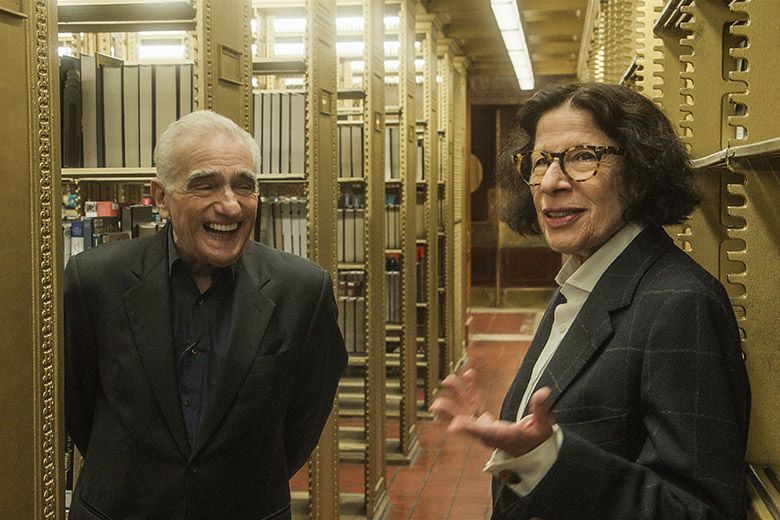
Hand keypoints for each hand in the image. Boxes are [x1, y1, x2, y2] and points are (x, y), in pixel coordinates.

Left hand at [430, 368, 554, 456]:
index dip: (468, 428)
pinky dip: (471, 390)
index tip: (453, 426)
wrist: (533, 450)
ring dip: (458, 396)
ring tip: (449, 379)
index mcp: (500, 437)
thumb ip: (541, 410)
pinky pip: (475, 404)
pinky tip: (468, 375)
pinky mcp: (485, 421)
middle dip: (451, 413)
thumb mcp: (543, 427)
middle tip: (437, 405)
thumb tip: (543, 392)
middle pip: (466, 422)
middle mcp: (487, 433)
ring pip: (467, 410)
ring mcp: (484, 427)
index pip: (482, 433)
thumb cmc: (537, 441)